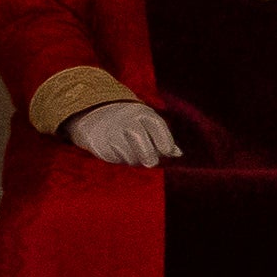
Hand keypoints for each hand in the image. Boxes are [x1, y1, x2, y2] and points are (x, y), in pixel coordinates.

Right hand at [64, 100, 178, 167]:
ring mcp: (111, 130)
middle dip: (147, 153)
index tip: (167, 151)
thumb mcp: (150, 124)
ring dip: (134, 159)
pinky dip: (119, 159)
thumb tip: (178, 154)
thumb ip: (164, 139)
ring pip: (126, 151)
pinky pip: (113, 157)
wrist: (98, 114)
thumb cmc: (134, 122)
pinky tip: (120, 153)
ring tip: (134, 155)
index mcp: (143, 114)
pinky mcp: (98, 143)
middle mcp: (126, 119)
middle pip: (138, 135)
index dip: (164, 140)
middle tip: (151, 163)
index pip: (156, 124)